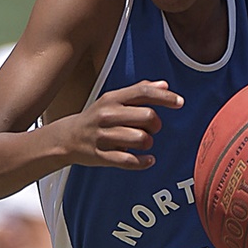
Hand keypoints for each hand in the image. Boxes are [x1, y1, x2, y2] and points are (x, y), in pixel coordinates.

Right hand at [66, 80, 183, 169]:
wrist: (67, 137)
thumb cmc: (96, 117)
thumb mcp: (114, 99)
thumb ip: (139, 91)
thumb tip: (164, 85)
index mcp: (112, 99)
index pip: (143, 92)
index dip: (165, 97)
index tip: (180, 102)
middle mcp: (108, 115)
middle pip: (147, 117)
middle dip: (156, 125)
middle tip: (152, 128)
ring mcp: (104, 136)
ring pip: (141, 139)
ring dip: (148, 143)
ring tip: (143, 142)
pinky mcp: (102, 156)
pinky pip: (130, 161)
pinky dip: (144, 162)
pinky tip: (148, 159)